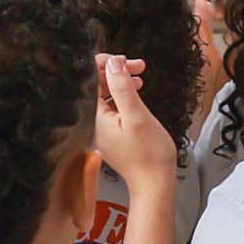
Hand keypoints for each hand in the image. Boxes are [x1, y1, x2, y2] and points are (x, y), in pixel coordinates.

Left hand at [91, 50, 178, 205]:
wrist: (154, 183)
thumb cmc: (149, 154)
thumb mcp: (137, 115)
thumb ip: (122, 87)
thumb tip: (112, 63)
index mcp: (93, 116)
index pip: (88, 78)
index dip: (105, 63)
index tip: (125, 60)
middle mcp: (91, 121)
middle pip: (96, 84)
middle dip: (115, 70)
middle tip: (138, 66)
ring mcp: (100, 127)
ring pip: (104, 93)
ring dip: (121, 81)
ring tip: (140, 75)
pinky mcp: (109, 131)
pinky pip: (110, 105)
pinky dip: (122, 95)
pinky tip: (136, 91)